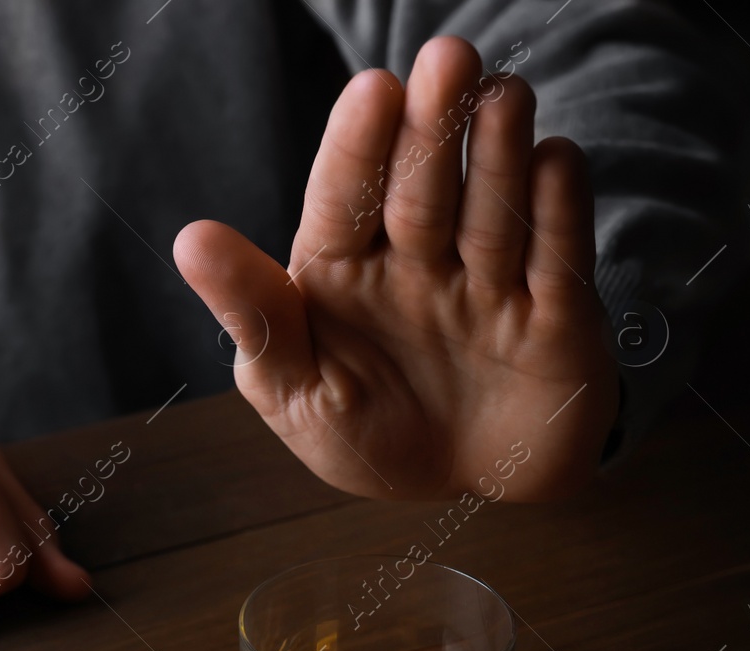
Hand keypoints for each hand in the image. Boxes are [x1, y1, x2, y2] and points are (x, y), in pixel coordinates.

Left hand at [174, 36, 616, 501]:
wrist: (461, 492)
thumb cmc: (364, 436)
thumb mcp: (294, 391)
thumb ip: (254, 317)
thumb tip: (189, 239)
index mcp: (342, 271)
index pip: (344, 201)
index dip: (358, 148)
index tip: (372, 91)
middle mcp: (418, 263)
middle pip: (424, 191)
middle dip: (434, 128)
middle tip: (446, 58)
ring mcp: (490, 284)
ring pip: (493, 211)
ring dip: (498, 154)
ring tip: (502, 95)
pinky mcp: (557, 315)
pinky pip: (559, 257)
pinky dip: (560, 211)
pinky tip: (556, 159)